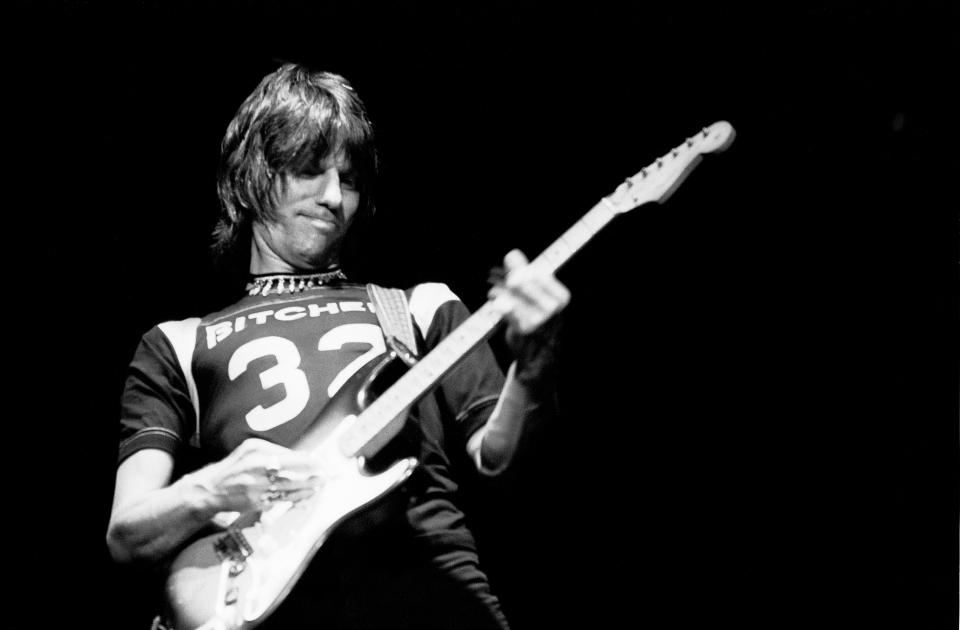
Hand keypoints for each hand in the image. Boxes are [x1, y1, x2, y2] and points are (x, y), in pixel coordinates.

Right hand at [187, 438, 321, 514]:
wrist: (211, 489)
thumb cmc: (234, 467)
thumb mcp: (250, 450)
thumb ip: (273, 451)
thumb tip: (300, 456)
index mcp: (257, 451)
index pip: (289, 455)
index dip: (308, 460)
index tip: (321, 462)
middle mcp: (257, 467)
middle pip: (292, 471)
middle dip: (312, 473)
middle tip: (327, 474)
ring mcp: (257, 486)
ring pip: (290, 487)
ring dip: (308, 487)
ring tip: (321, 484)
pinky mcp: (257, 502)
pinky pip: (282, 500)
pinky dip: (297, 498)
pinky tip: (308, 495)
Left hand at [488, 249, 569, 367]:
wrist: (540, 355)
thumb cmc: (538, 320)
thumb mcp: (539, 296)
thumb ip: (526, 274)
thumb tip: (512, 254)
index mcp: (561, 297)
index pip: (534, 272)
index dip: (517, 266)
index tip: (509, 264)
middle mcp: (552, 307)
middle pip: (521, 280)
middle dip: (505, 277)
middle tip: (494, 276)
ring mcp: (538, 318)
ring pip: (511, 294)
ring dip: (498, 291)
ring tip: (494, 293)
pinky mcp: (523, 328)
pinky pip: (505, 308)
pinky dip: (497, 303)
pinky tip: (497, 302)